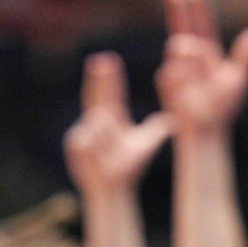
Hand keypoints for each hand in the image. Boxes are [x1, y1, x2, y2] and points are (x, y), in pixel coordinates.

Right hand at [64, 52, 171, 196]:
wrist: (112, 186)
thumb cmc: (127, 167)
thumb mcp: (145, 145)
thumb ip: (156, 129)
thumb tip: (172, 119)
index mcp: (111, 119)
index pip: (111, 93)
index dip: (110, 78)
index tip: (109, 60)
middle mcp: (95, 122)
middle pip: (96, 95)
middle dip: (98, 79)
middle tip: (99, 60)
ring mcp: (83, 131)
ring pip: (99, 122)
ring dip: (107, 138)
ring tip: (108, 154)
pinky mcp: (75, 143)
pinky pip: (89, 135)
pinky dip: (97, 145)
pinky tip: (97, 156)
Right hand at [155, 0, 247, 137]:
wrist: (205, 130)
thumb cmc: (223, 108)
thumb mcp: (239, 79)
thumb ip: (246, 56)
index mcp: (210, 53)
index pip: (204, 24)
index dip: (199, 8)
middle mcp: (192, 57)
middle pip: (182, 25)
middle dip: (177, 9)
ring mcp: (177, 67)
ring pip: (177, 47)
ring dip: (188, 56)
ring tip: (198, 75)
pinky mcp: (166, 81)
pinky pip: (170, 69)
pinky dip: (179, 75)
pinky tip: (185, 88)